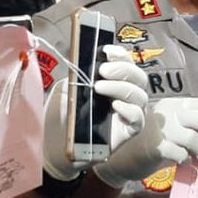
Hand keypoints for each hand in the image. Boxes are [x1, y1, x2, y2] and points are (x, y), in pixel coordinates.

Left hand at [42, 45, 147, 180]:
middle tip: (103, 70)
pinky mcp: (128, 131)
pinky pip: (138, 119)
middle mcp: (126, 95)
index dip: (120, 55)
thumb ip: (77, 76)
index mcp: (114, 81)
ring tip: (99, 87)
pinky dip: (129, 110)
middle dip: (123, 69)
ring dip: (122, 87)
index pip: (126, 63)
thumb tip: (83, 63)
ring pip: (140, 96)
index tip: (106, 51)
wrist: (57, 146)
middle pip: (139, 77)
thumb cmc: (65, 115)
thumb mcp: (68, 90)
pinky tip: (115, 106)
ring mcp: (129, 113)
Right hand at [93, 97, 197, 188]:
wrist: (124, 157)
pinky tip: (186, 164)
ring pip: (193, 138)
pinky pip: (180, 154)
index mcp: (175, 104)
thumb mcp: (174, 129)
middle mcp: (168, 112)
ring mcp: (160, 129)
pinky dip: (187, 161)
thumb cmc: (154, 143)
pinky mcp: (155, 146)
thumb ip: (193, 129)